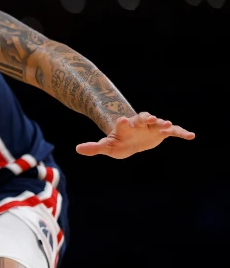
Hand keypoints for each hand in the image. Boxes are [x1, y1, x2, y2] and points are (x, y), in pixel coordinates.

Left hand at [76, 112, 194, 158]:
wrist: (131, 140)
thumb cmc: (118, 142)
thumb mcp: (106, 146)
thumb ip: (94, 147)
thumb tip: (77, 149)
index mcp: (125, 127)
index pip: (123, 123)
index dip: (123, 122)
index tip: (121, 120)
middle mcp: (140, 124)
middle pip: (142, 118)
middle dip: (145, 118)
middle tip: (149, 117)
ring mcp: (152, 127)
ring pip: (159, 123)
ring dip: (163, 124)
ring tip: (169, 126)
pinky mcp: (162, 132)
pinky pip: (174, 132)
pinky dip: (181, 133)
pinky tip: (191, 135)